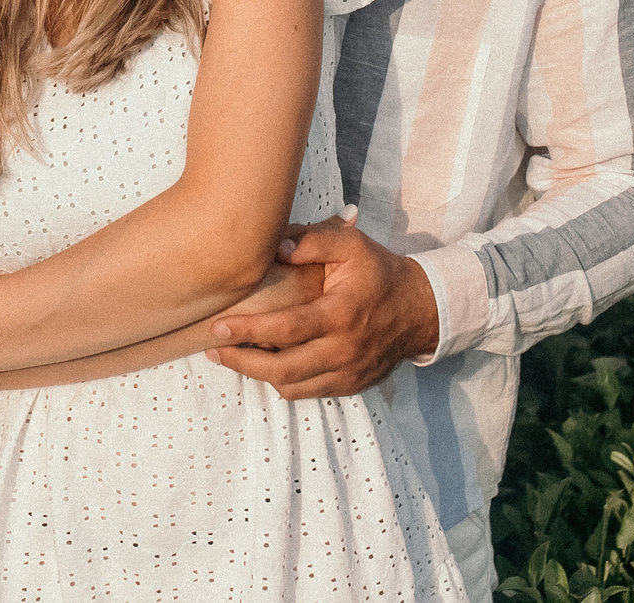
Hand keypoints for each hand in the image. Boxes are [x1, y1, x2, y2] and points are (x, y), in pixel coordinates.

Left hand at [201, 213, 437, 398]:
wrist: (420, 310)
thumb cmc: (379, 273)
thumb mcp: (352, 245)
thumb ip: (314, 241)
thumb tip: (276, 246)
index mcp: (341, 314)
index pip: (287, 329)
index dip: (249, 331)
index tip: (218, 327)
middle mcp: (343, 350)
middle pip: (283, 369)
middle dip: (242, 363)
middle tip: (213, 351)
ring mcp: (348, 373)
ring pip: (292, 386)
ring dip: (258, 376)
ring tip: (232, 358)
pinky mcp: (350, 386)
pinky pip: (308, 392)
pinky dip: (283, 382)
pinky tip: (265, 367)